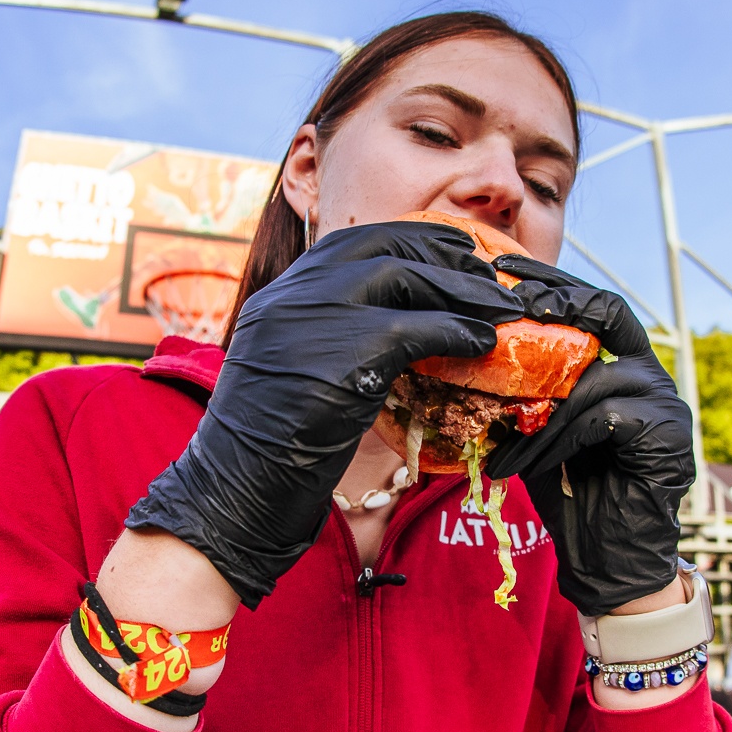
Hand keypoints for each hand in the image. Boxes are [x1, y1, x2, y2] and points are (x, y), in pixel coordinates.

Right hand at [129, 220, 522, 605]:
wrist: (232, 491)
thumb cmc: (264, 449)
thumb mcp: (289, 373)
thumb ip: (327, 340)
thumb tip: (390, 334)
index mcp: (279, 296)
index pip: (350, 244)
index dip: (405, 239)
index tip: (445, 247)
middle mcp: (295, 295)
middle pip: (384, 247)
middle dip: (442, 252)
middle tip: (484, 270)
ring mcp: (317, 318)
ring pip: (408, 278)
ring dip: (462, 291)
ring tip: (498, 306)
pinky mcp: (346, 353)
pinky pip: (419, 328)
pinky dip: (457, 332)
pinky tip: (481, 343)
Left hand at [485, 256, 694, 614]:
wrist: (608, 563)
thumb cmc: (568, 496)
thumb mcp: (536, 430)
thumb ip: (525, 392)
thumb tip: (466, 348)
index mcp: (622, 366)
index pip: (591, 304)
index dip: (549, 281)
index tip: (499, 267)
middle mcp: (649, 376)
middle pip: (606, 314)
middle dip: (552, 304)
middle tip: (501, 309)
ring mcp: (665, 404)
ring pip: (594, 377)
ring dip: (538, 409)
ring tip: (501, 441)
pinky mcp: (668, 437)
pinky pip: (604, 417)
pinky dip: (559, 437)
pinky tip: (528, 462)